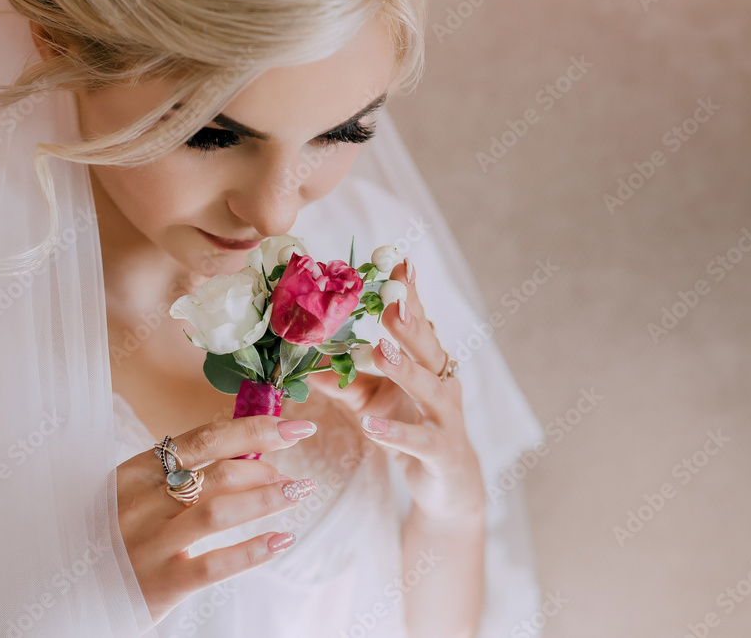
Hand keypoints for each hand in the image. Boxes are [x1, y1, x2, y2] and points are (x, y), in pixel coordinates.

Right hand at [116, 415, 318, 622]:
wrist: (66, 593)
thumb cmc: (113, 536)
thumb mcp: (133, 495)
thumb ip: (178, 475)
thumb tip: (247, 453)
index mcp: (135, 472)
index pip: (203, 439)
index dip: (254, 429)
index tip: (292, 426)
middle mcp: (141, 503)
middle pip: (216, 472)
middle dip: (263, 467)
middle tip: (288, 475)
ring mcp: (149, 544)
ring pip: (219, 512)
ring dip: (266, 498)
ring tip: (298, 492)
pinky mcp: (160, 583)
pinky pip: (215, 565)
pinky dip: (253, 550)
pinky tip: (282, 539)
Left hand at [308, 258, 484, 526]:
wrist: (448, 487)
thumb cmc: (410, 432)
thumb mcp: (370, 402)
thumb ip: (341, 379)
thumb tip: (302, 357)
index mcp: (427, 365)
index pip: (418, 324)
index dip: (410, 295)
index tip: (399, 263)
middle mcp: (443, 385)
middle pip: (428, 348)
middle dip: (410, 322)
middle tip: (390, 298)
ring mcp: (446, 419)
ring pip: (429, 389)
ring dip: (404, 369)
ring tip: (380, 349)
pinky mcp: (443, 453)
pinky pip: (419, 442)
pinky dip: (396, 434)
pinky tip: (371, 426)